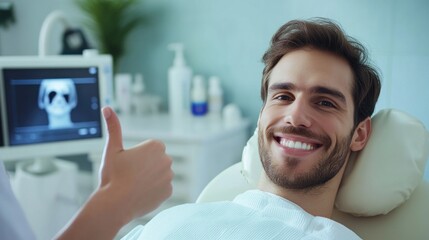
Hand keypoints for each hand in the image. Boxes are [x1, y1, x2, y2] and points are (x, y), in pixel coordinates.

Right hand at [55, 107, 172, 239]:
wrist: (115, 204)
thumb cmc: (113, 175)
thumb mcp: (112, 149)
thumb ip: (113, 127)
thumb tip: (107, 108)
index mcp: (156, 146)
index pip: (151, 149)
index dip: (138, 157)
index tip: (129, 164)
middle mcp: (167, 159)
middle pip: (156, 161)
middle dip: (145, 167)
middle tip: (130, 175)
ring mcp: (169, 176)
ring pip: (159, 175)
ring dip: (150, 178)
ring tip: (134, 185)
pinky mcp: (169, 191)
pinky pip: (161, 188)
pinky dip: (153, 191)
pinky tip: (141, 194)